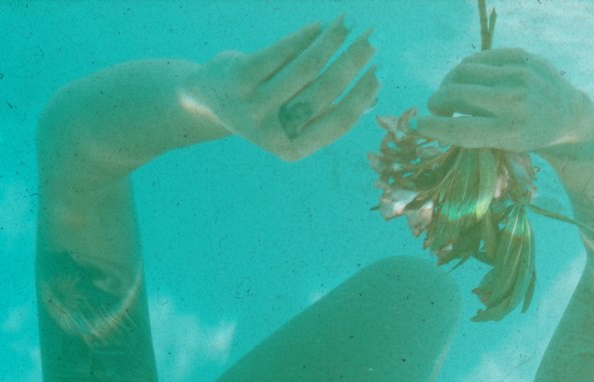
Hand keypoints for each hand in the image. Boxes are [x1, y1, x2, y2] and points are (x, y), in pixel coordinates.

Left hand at [181, 17, 378, 160]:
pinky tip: (321, 25)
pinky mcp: (241, 77)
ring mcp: (254, 105)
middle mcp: (273, 132)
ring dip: (333, 40)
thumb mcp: (294, 121)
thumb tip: (374, 91)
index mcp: (292, 149)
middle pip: (325, 90)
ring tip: (349, 22)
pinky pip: (281, 51)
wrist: (211, 102)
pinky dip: (305, 36)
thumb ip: (327, 111)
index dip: (364, 94)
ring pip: (306, 67)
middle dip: (355, 59)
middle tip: (374, 36)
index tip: (382, 69)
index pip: (339, 122)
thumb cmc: (265, 110)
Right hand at [414, 48, 593, 157]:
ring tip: (450, 94)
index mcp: (509, 132)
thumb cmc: (529, 138)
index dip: (432, 127)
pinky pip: (480, 59)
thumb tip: (438, 116)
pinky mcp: (521, 56)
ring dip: (449, 83)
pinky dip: (467, 70)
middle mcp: (514, 101)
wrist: (568, 116)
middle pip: (456, 94)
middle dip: (437, 101)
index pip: (460, 128)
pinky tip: (468, 80)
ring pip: (464, 71)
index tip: (417, 125)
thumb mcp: (505, 146)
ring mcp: (518, 75)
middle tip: (435, 109)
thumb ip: (475, 132)